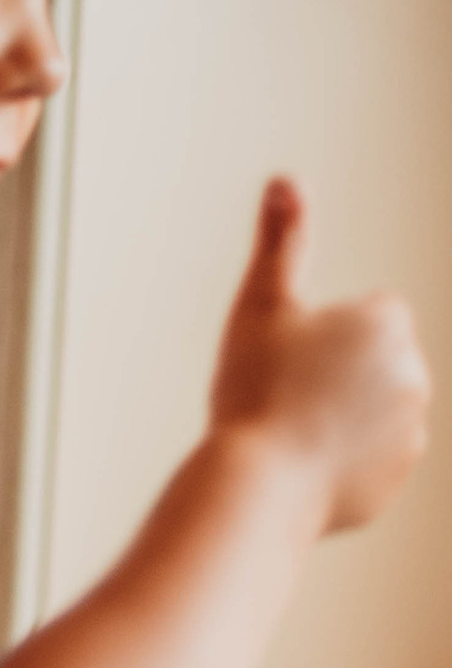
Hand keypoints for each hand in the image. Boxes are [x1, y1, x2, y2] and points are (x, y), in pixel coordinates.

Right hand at [210, 180, 428, 537]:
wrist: (259, 488)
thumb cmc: (255, 391)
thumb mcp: (261, 305)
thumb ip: (281, 240)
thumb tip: (284, 179)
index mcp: (386, 322)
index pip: (360, 319)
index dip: (318, 339)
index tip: (289, 362)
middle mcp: (412, 371)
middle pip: (366, 368)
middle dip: (336, 381)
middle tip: (286, 401)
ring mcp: (411, 428)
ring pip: (369, 416)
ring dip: (340, 423)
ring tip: (293, 437)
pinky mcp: (398, 476)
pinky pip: (369, 463)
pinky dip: (342, 467)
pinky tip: (304, 470)